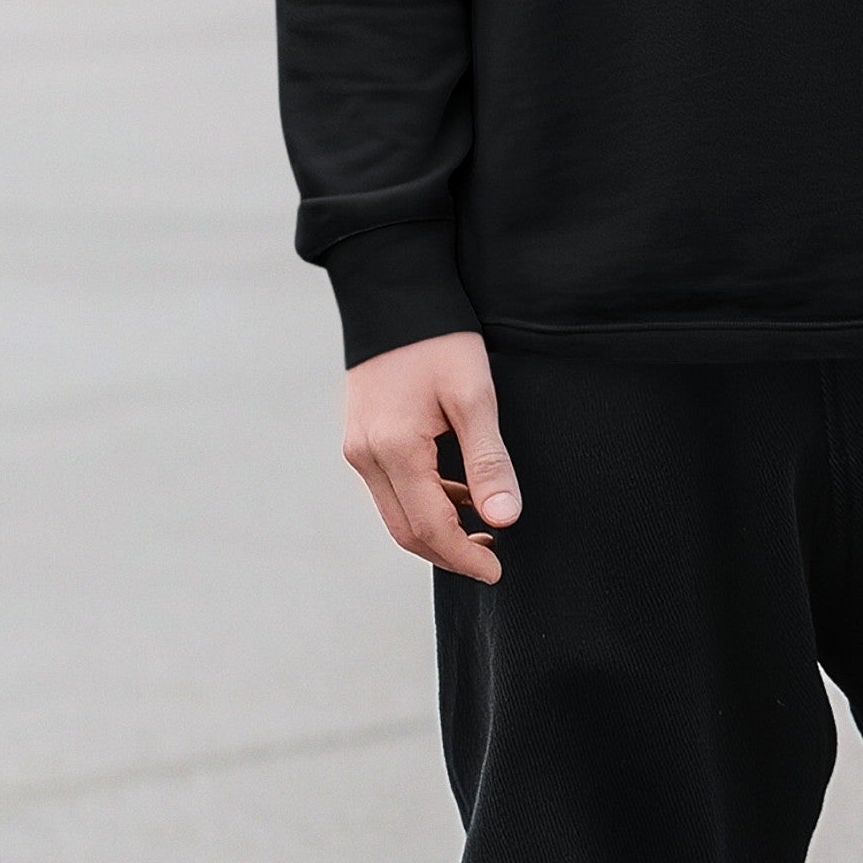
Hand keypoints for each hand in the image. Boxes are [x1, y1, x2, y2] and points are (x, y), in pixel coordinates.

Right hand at [342, 331, 520, 583]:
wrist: (395, 292)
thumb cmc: (440, 339)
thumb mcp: (474, 396)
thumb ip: (488, 461)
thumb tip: (505, 519)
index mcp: (393, 449)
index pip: (428, 529)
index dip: (464, 557)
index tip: (497, 570)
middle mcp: (365, 456)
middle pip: (405, 531)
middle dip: (449, 553)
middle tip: (493, 557)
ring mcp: (358, 447)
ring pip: (395, 513)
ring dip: (437, 529)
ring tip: (484, 528)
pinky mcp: (360, 437)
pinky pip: (390, 488)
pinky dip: (424, 502)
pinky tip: (458, 494)